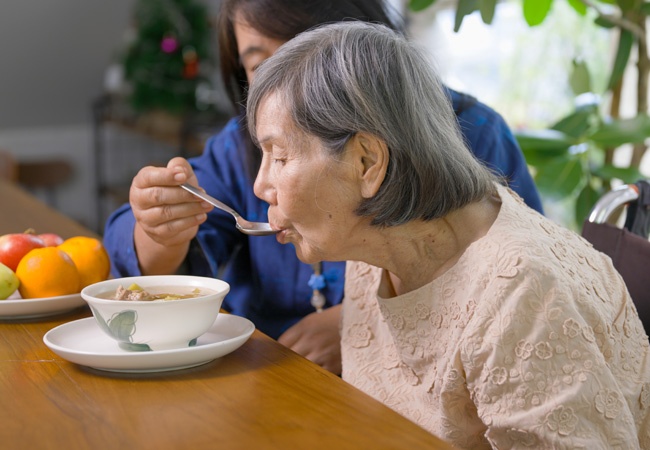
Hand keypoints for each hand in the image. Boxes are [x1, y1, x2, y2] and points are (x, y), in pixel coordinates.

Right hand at [131, 157, 212, 273]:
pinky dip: (189, 221)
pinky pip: (172, 227)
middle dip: (182, 194)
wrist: (171, 218)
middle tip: (201, 193)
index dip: (166, 176)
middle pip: (158, 196)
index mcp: (141, 182)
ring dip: (190, 208)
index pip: (149, 177)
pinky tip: (202, 216)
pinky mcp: (156, 233)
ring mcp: (145, 218)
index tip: (183, 176)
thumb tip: (181, 170)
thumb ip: (180, 167)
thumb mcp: (179, 176)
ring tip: (207, 205)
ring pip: (166, 213)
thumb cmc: (175, 190)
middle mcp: (138, 200)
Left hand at [278, 304, 341, 374]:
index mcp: (303, 328)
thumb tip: (280, 350)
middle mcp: (310, 341)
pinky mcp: (333, 365)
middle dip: (285, 365)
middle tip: (282, 372)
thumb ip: (295, 334)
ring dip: (298, 373)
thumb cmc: (331, 321)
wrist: (358, 320)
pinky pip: (318, 376)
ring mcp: (322, 354)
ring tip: (295, 377)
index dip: (276, 354)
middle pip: (289, 359)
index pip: (281, 345)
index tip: (274, 360)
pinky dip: (314, 376)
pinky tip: (313, 377)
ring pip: (301, 370)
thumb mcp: (310, 321)